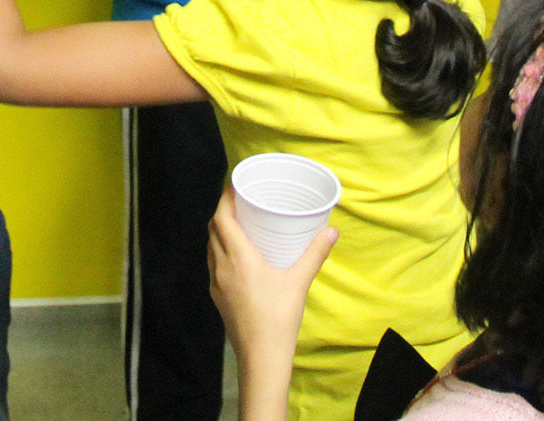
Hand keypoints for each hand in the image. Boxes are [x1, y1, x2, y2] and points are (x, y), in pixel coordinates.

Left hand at [208, 185, 336, 419]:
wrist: (261, 358)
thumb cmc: (279, 318)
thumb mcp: (299, 282)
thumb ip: (315, 253)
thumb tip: (332, 230)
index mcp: (238, 257)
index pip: (221, 217)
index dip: (225, 198)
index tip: (235, 184)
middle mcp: (222, 266)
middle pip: (213, 229)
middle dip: (223, 211)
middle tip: (241, 201)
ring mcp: (217, 284)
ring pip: (211, 247)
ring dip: (220, 232)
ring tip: (239, 225)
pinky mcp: (218, 298)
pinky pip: (214, 265)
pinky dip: (221, 252)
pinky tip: (238, 257)